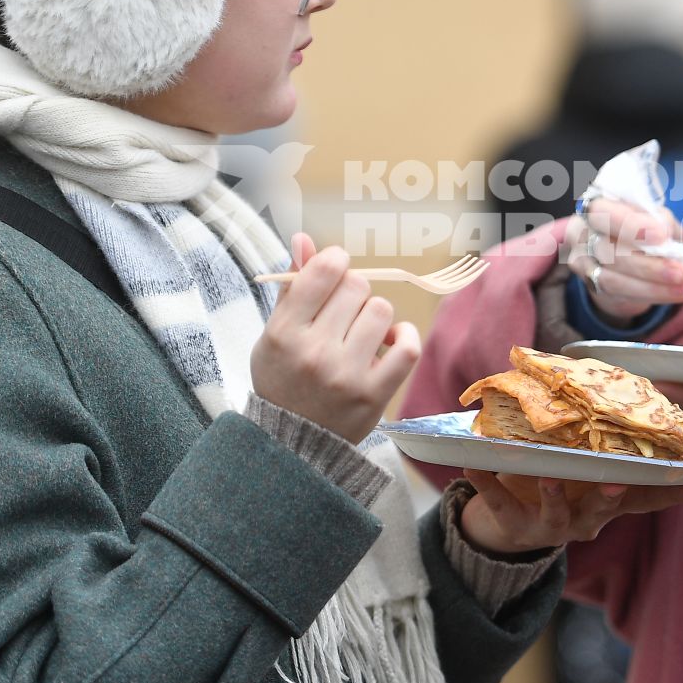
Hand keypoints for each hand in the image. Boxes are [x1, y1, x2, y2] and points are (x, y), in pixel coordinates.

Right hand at [250, 234, 420, 445]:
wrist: (294, 443)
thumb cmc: (284, 379)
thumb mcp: (275, 333)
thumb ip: (292, 286)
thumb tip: (304, 238)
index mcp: (284, 333)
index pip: (323, 271)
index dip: (335, 261)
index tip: (336, 269)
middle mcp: (314, 353)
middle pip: (356, 287)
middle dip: (353, 292)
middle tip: (344, 312)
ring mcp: (346, 375)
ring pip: (382, 310)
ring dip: (375, 315)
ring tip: (361, 332)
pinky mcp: (374, 395)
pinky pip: (407, 346)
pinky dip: (405, 336)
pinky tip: (390, 340)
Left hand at [456, 470, 682, 555]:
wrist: (508, 529)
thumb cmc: (561, 490)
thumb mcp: (590, 479)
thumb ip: (621, 463)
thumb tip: (669, 439)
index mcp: (605, 504)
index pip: (645, 499)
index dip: (673, 493)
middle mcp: (583, 520)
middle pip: (602, 509)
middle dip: (610, 496)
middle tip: (617, 482)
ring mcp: (548, 527)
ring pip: (555, 516)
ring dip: (552, 496)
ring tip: (546, 477)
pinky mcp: (513, 526)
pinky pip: (498, 504)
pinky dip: (485, 483)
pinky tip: (473, 462)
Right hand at [568, 197, 682, 321]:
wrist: (621, 252)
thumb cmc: (639, 225)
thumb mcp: (651, 215)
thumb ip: (658, 219)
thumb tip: (667, 232)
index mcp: (594, 206)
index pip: (604, 213)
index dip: (631, 225)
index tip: (662, 235)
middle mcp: (582, 233)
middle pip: (608, 251)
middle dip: (647, 265)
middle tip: (680, 271)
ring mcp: (582, 261)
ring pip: (612, 279)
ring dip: (652, 285)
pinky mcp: (591, 284)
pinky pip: (619, 295)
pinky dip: (652, 294)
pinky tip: (675, 293)